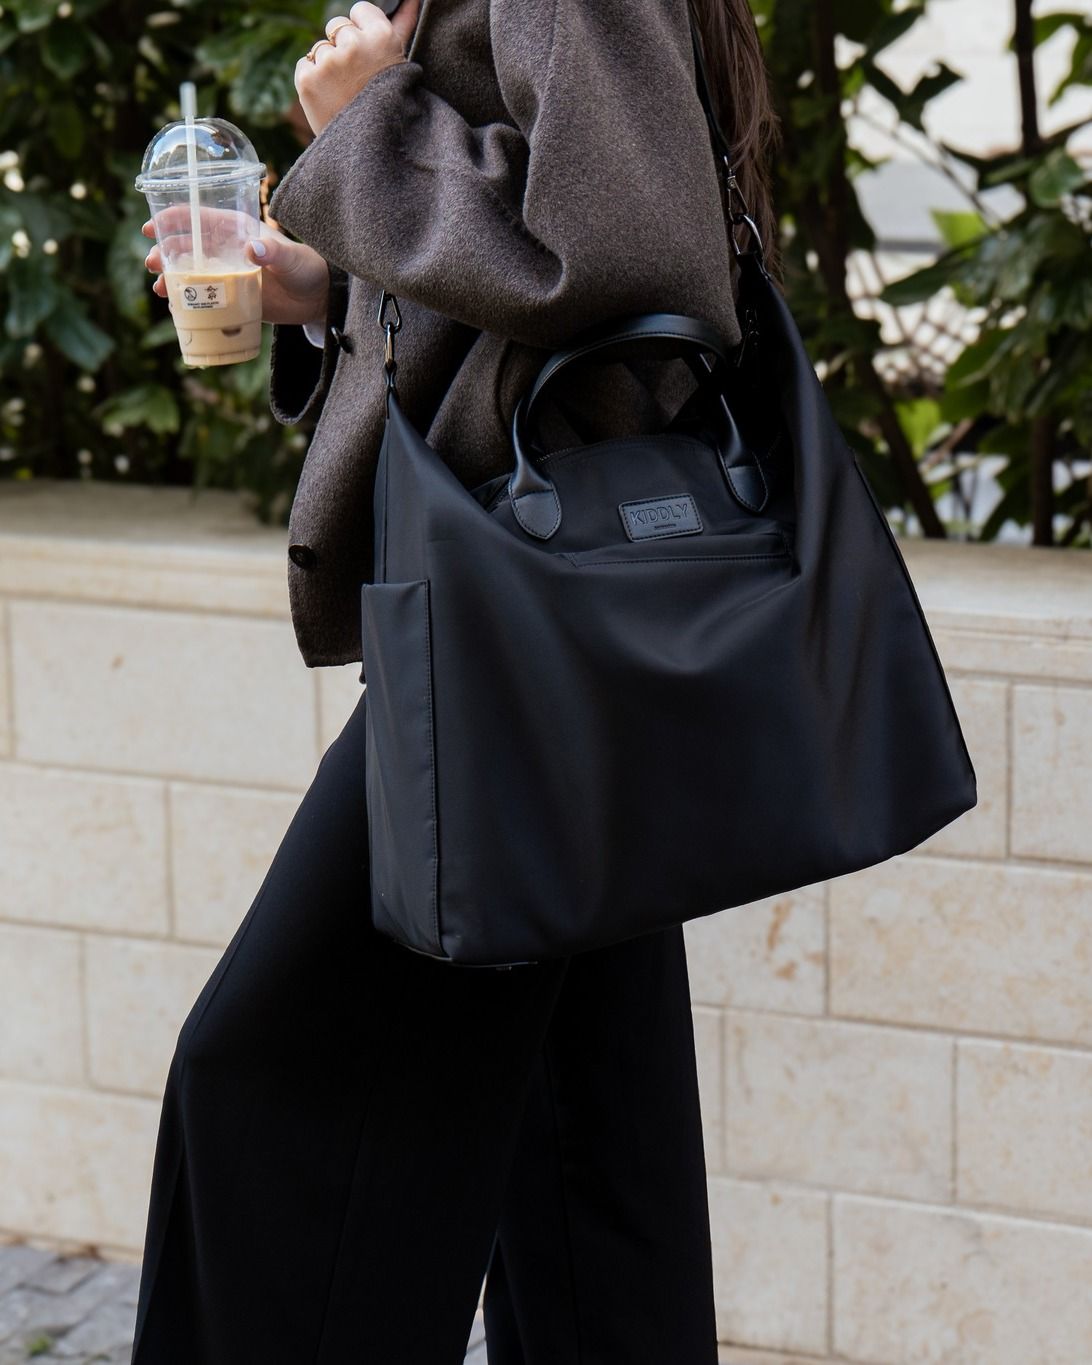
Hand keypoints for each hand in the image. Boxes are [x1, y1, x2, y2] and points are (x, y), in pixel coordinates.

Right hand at [142, 209, 330, 327]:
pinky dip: (187, 301)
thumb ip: (272, 253)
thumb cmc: (306, 269)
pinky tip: (175, 308)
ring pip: (190, 273)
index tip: (151, 228)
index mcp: (235, 230)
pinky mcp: (230, 297)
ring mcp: (226, 274)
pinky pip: (202, 297)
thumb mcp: (290, 260)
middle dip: (164, 252)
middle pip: (186, 246)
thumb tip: (251, 249)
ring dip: (171, 278)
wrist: (316, 299)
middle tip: (152, 263)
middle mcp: (225, 249)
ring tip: (160, 288)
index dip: (172, 220)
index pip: (197, 218)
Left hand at [295, 0, 421, 137]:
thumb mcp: (398, 61)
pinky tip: (330, 98)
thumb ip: (403, 24)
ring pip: (320, 48)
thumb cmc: (387, 101)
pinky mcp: (308, 79)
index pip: (359, 10)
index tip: (369, 56)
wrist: (370, 148)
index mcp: (381, 37)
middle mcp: (354, 45)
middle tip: (358, 80)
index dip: (363, 33)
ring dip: (328, 67)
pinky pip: (305, 65)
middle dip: (344, 48)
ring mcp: (328, 62)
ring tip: (345, 92)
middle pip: (337, 27)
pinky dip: (313, 80)